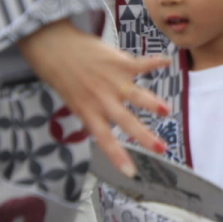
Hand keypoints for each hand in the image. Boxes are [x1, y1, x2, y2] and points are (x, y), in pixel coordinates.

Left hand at [17, 19, 170, 176]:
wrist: (56, 49)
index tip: (131, 172)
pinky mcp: (120, 62)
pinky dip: (155, 62)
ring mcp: (113, 81)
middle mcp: (103, 100)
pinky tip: (166, 62)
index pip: (105, 140)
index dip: (118, 157)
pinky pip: (140, 64)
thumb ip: (89, 114)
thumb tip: (97, 129)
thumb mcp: (73, 102)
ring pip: (137, 95)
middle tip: (161, 148)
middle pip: (127, 122)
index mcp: (89, 112)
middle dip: (145, 137)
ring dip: (153, 104)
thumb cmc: (63, 76)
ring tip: (166, 111)